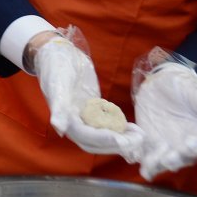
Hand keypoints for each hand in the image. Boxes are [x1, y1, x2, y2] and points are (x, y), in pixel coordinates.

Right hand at [33, 31, 143, 160]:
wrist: (59, 53)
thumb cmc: (56, 66)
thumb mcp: (57, 84)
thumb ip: (58, 107)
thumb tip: (59, 129)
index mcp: (64, 118)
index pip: (85, 136)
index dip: (103, 139)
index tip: (122, 139)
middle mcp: (73, 122)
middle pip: (96, 142)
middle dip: (117, 143)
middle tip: (137, 140)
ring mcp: (84, 117)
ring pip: (103, 136)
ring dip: (121, 139)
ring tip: (139, 136)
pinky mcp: (93, 110)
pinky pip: (107, 125)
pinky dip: (120, 129)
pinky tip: (133, 128)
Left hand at [134, 62, 196, 181]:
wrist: (163, 82)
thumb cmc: (186, 90)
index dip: (195, 147)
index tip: (192, 144)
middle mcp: (182, 146)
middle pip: (180, 158)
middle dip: (174, 160)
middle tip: (169, 160)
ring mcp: (164, 145)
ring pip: (160, 160)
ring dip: (154, 164)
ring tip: (148, 169)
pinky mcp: (146, 140)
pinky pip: (142, 151)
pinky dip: (137, 155)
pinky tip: (132, 156)